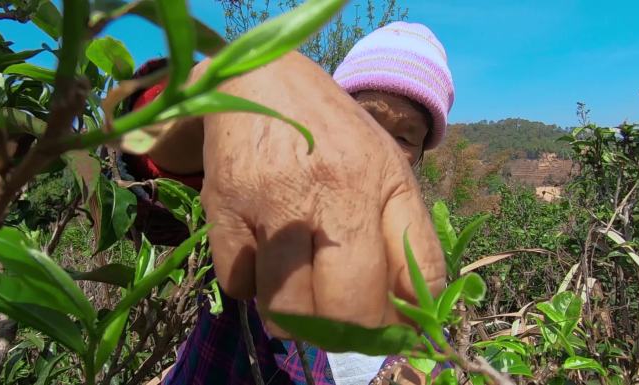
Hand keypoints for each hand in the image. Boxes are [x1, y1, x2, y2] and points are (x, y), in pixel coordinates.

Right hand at [200, 52, 445, 336]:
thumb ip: (408, 236)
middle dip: (348, 333)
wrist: (263, 81)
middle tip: (339, 322)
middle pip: (348, 309)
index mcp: (383, 183)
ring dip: (293, 316)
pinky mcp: (223, 207)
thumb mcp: (388, 170)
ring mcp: (272, 202)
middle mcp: (332, 193)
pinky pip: (238, 285)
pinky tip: (260, 254)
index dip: (405, 321)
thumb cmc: (334, 133)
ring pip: (287, 310)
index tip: (391, 329)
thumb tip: (411, 310)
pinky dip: (251, 285)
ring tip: (296, 289)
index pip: (415, 279)